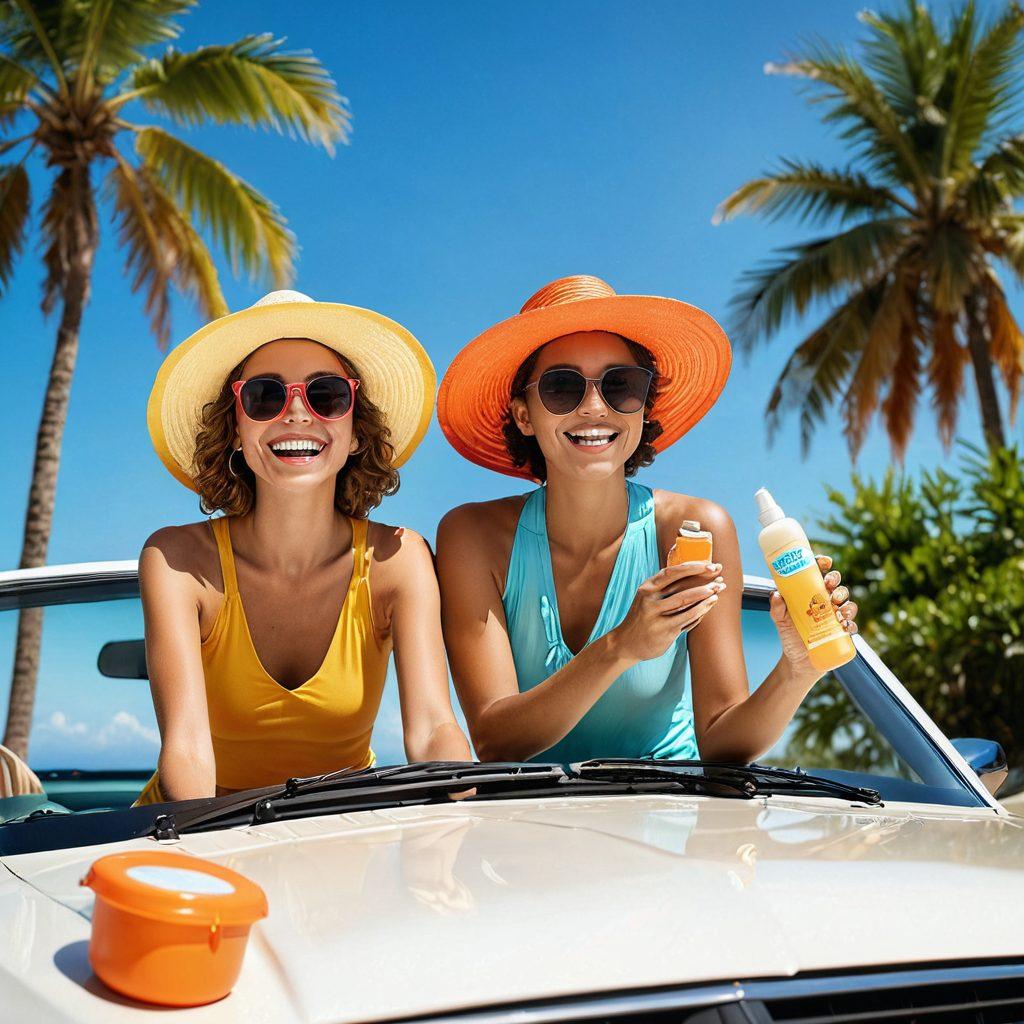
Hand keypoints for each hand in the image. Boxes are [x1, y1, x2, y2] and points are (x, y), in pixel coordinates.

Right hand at [612, 560, 724, 662]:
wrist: (626, 642)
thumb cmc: (641, 616)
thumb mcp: (646, 597)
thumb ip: (663, 586)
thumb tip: (691, 570)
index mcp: (646, 588)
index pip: (672, 573)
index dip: (692, 567)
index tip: (709, 564)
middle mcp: (650, 602)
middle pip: (682, 589)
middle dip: (704, 582)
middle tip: (720, 577)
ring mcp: (657, 618)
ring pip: (687, 605)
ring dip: (705, 597)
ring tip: (718, 590)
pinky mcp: (665, 632)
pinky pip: (688, 620)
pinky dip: (700, 611)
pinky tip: (709, 605)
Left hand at [770, 554, 857, 683]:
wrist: (797, 662)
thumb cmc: (789, 636)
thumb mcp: (779, 620)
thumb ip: (776, 607)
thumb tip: (776, 595)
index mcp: (812, 594)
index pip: (820, 575)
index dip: (824, 565)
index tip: (824, 562)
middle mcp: (827, 604)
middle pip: (837, 586)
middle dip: (836, 582)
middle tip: (829, 586)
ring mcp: (836, 618)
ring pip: (848, 604)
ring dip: (846, 603)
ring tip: (838, 609)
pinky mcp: (843, 634)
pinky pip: (852, 626)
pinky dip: (850, 624)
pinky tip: (844, 625)